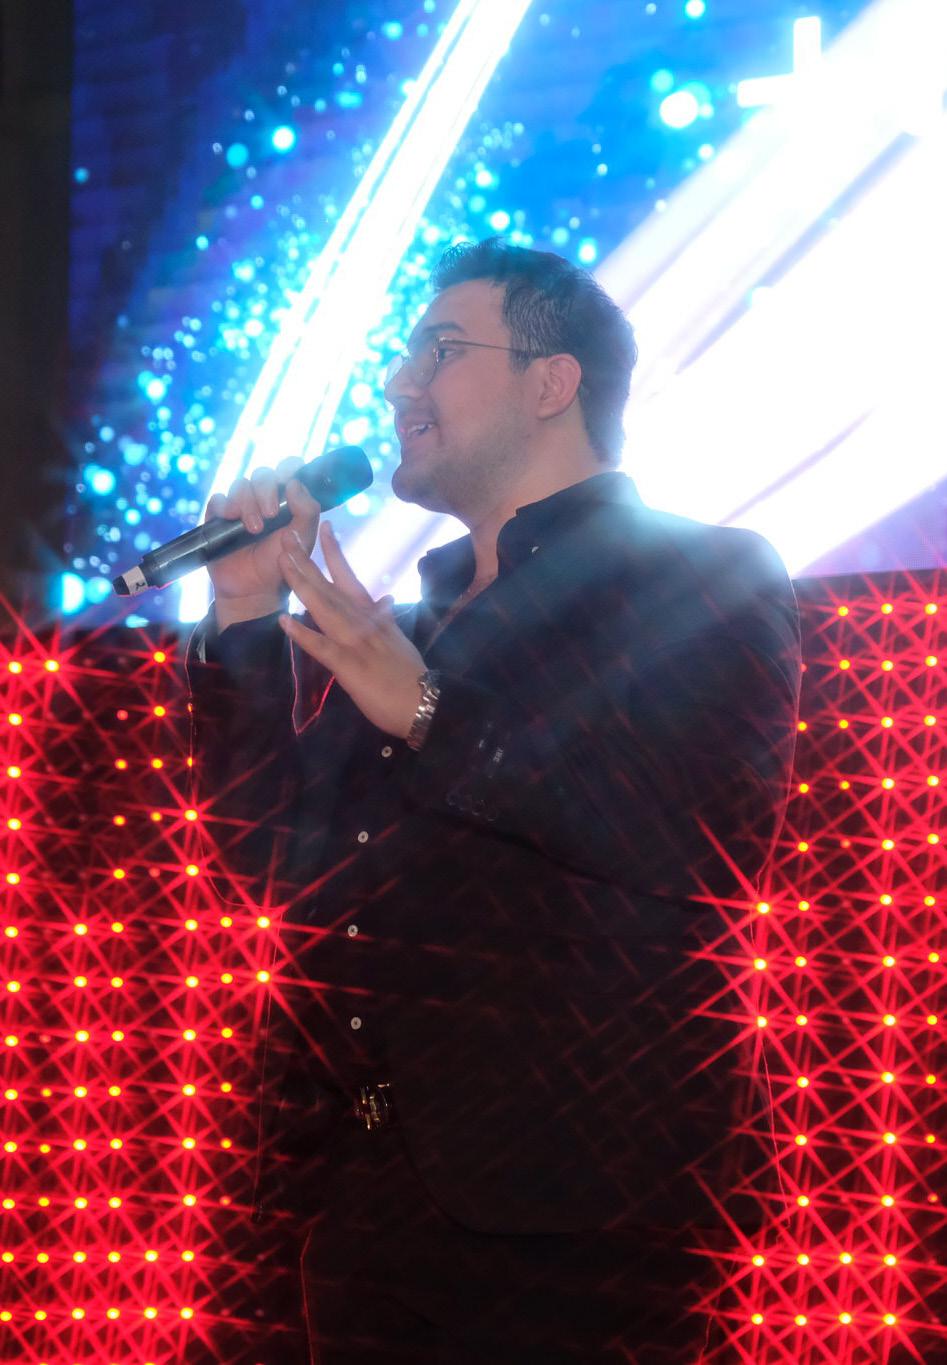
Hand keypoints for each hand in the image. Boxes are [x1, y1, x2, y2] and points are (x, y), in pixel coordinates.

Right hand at [205, 457, 320, 625]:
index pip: (288, 469)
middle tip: (270, 514)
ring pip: (240, 485)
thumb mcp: (303, 539)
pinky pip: (218, 498)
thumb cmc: (282, 565)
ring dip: (247, 503)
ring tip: (253, 529)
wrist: (255, 590)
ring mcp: (240, 507)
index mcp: (287, 500)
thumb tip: (294, 483)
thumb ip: (308, 511)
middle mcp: (263, 499)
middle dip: (266, 490)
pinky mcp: (219, 518)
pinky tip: (230, 519)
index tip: (288, 480)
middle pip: (262, 474)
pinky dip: (224, 505)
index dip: (288, 468)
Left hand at [276, 522, 425, 738]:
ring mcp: (355, 642)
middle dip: (307, 560)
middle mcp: (362, 621)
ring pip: (324, 607)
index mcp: (373, 615)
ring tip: (282, 561)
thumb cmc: (410, 676)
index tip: (323, 526)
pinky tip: (284, 620)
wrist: (424, 703)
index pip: (350, 577)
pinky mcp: (349, 666)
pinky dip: (303, 633)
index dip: (334, 552)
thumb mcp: (399, 639)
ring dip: (302, 584)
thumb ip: (387, 619)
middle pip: (330, 586)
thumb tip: (386, 600)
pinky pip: (322, 647)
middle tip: (287, 534)